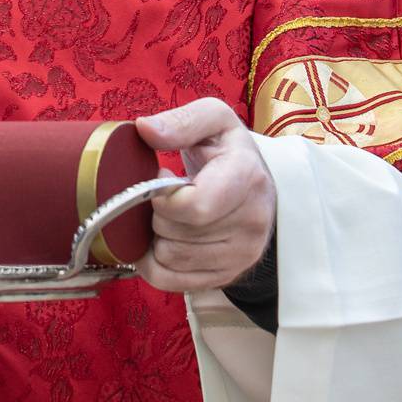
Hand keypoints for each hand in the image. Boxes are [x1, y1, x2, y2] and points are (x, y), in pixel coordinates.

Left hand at [134, 99, 275, 293]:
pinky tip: (163, 240)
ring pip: (171, 259)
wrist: (255, 186)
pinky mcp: (229, 275)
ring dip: (157, 237)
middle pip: (176, 235)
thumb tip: (145, 129)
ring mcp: (243, 253)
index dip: (162, 195)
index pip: (194, 207)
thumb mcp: (212, 120)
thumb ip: (181, 121)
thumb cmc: (228, 151)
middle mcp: (252, 221)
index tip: (161, 177)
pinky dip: (155, 263)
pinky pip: (171, 281)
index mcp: (247, 177)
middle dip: (157, 214)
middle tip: (165, 197)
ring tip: (170, 215)